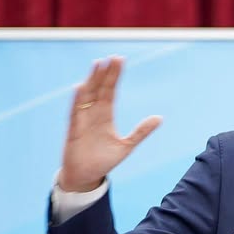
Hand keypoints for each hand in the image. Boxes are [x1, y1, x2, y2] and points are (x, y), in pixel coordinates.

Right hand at [58, 56, 161, 192]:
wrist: (86, 176)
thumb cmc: (103, 161)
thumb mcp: (127, 146)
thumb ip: (141, 132)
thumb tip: (159, 118)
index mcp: (105, 115)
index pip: (110, 90)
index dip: (114, 76)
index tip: (119, 59)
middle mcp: (93, 113)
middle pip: (100, 88)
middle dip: (106, 73)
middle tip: (113, 57)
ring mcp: (83, 120)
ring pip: (87, 95)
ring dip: (92, 81)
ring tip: (97, 65)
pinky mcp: (74, 130)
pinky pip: (75, 112)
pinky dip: (77, 100)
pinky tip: (81, 87)